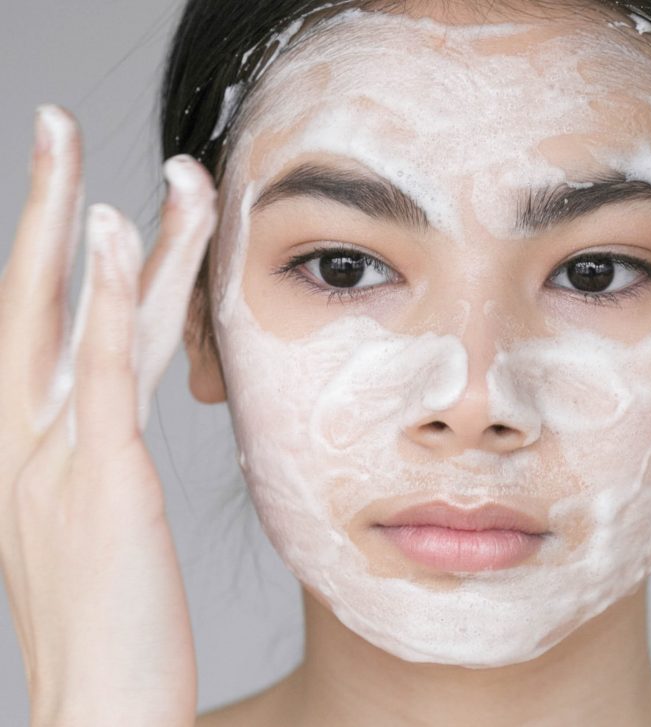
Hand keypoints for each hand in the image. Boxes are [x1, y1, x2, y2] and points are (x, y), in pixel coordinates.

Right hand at [0, 105, 215, 724]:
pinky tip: (113, 230)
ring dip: (86, 218)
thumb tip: (117, 413)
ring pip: (67, 311)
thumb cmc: (112, 619)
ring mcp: (49, 454)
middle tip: (59, 121)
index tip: (81, 189)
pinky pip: (99, 368)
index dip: (57, 249)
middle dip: (46, 203)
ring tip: (105, 144)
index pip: (40, 322)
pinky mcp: (99, 478)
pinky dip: (103, 295)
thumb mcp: (95, 517)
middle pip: (28, 294)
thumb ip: (102, 452)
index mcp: (24, 443)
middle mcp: (20, 436)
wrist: (100, 705)